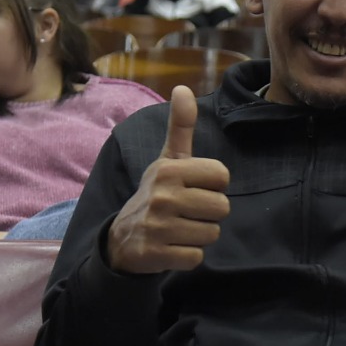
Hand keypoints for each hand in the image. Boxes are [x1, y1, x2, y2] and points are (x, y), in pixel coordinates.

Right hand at [107, 85, 229, 272]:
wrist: (122, 238)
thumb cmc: (158, 194)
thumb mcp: (168, 160)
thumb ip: (180, 127)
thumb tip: (182, 87)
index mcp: (169, 169)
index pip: (222, 176)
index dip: (214, 185)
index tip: (194, 187)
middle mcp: (162, 195)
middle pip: (222, 207)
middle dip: (209, 213)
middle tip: (187, 211)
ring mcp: (157, 226)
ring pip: (212, 233)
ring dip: (200, 235)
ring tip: (179, 228)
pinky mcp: (156, 253)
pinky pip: (197, 257)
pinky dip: (189, 256)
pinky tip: (172, 246)